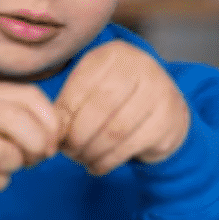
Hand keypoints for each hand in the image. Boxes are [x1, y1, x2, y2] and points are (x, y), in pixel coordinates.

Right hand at [0, 82, 61, 200]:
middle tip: (37, 157)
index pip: (29, 95)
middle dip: (38, 145)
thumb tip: (53, 131)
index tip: (50, 137)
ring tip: (6, 166)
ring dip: (17, 166)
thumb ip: (7, 114)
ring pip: (7, 154)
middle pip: (20, 121)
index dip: (49, 119)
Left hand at [54, 40, 189, 175]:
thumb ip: (70, 103)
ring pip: (115, 130)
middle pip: (99, 109)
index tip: (54, 133)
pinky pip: (131, 146)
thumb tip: (50, 132)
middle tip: (68, 151)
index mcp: (114, 53)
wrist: (165, 107)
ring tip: (80, 159)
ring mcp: (159, 91)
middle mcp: (141, 66)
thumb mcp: (91, 88)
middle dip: (77, 136)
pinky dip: (108, 161)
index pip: (80, 87)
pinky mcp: (168, 119)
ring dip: (91, 151)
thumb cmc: (117, 97)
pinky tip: (98, 165)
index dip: (64, 115)